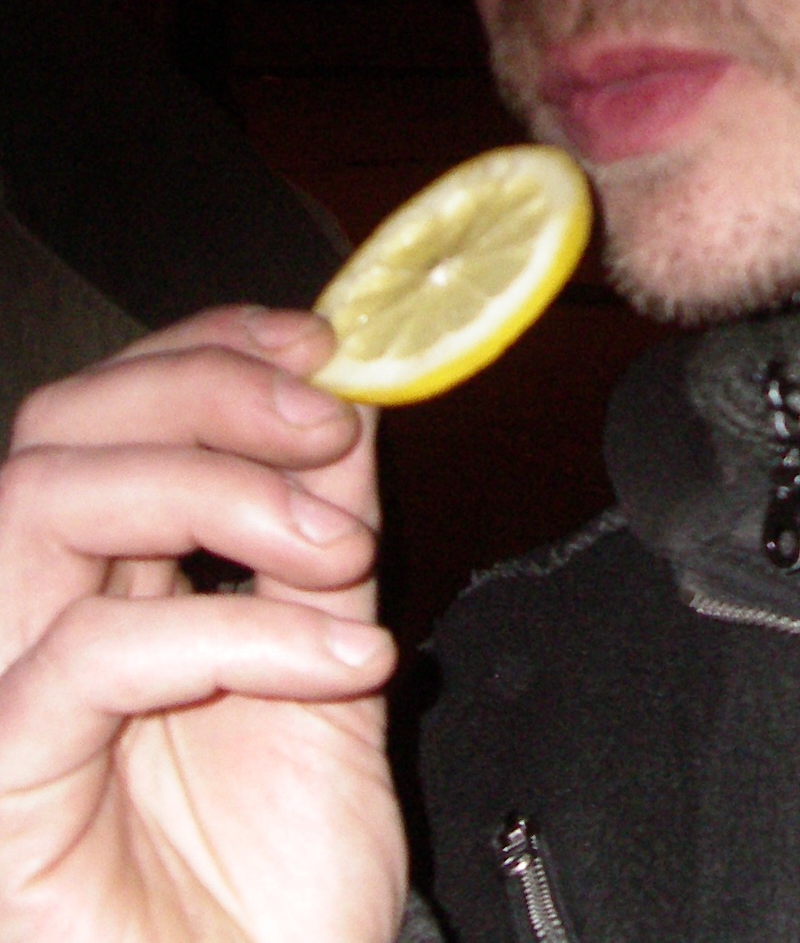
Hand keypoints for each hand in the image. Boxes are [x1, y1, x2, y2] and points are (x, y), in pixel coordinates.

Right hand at [0, 307, 405, 942]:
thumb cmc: (284, 873)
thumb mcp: (331, 656)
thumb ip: (324, 529)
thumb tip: (348, 396)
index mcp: (102, 585)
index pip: (103, 413)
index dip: (202, 350)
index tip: (318, 342)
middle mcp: (30, 625)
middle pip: (56, 429)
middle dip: (207, 392)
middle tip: (330, 426)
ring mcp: (2, 696)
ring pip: (41, 504)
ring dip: (219, 491)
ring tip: (345, 552)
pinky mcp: (4, 782)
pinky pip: (93, 654)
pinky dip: (243, 630)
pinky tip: (349, 660)